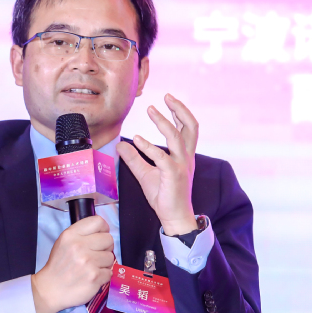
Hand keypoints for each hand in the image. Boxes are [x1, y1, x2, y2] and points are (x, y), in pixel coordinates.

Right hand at [31, 215, 114, 312]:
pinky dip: (103, 276)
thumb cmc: (58, 266)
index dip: (103, 229)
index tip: (100, 237)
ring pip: (111, 257)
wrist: (50, 290)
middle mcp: (79, 246)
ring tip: (92, 267)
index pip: (98, 221)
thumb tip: (103, 231)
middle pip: (109, 239)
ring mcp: (88, 262)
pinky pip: (110, 272)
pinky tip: (92, 277)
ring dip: (104, 263)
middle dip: (105, 247)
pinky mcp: (95, 277)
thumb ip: (81, 234)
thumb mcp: (63, 243)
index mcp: (71, 235)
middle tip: (96, 255)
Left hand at [116, 93, 198, 235]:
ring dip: (162, 121)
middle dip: (180, 109)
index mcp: (184, 155)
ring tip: (150, 110)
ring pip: (176, 137)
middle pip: (191, 126)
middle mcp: (186, 157)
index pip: (187, 128)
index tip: (169, 99)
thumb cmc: (163, 196)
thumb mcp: (145, 173)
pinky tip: (137, 139)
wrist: (173, 217)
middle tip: (167, 96)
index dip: (180, 112)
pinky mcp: (174, 175)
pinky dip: (149, 147)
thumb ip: (134, 158)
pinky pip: (162, 157)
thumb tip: (120, 145)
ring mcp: (182, 165)